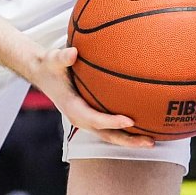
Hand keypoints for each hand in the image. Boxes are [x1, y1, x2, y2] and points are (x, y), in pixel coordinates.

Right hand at [28, 46, 154, 148]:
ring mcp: (86, 120)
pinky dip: (125, 131)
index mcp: (72, 107)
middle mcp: (80, 118)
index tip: (130, 120)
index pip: (94, 118)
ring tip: (152, 141)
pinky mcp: (90, 118)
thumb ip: (62, 57)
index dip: (111, 122)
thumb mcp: (52, 59)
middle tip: (149, 141)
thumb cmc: (50, 66)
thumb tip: (73, 52)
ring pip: (110, 135)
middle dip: (127, 140)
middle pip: (106, 135)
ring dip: (129, 140)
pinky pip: (109, 129)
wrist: (42, 74)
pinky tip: (143, 127)